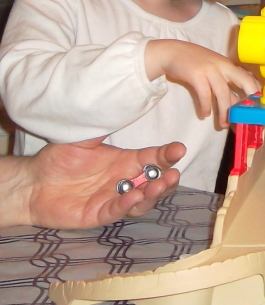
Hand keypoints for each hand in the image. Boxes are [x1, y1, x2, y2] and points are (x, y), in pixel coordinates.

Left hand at [26, 137, 185, 228]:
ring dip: (153, 194)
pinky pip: (117, 211)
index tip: (179, 149)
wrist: (33, 182)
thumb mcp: (85, 137)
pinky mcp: (99, 214)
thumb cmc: (60, 158)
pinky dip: (127, 205)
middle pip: (156, 183)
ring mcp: (115, 199)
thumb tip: (122, 102)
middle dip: (167, 180)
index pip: (154, 158)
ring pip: (143, 201)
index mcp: (127, 161)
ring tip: (158, 185)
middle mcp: (126, 181)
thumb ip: (103, 125)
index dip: (168, 155)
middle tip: (172, 174)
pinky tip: (134, 195)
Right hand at [145, 39, 260, 125]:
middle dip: (249, 100)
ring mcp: (210, 69)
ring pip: (223, 93)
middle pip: (244, 81)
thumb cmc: (196, 64)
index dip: (256, 93)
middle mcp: (223, 66)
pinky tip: (205, 114)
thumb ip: (226, 86)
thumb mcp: (214, 71)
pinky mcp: (196, 74)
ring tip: (223, 124)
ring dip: (224, 111)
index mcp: (230, 66)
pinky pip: (205, 94)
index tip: (259, 109)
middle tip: (248, 118)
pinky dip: (206, 106)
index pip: (250, 78)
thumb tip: (237, 107)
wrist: (172, 52)